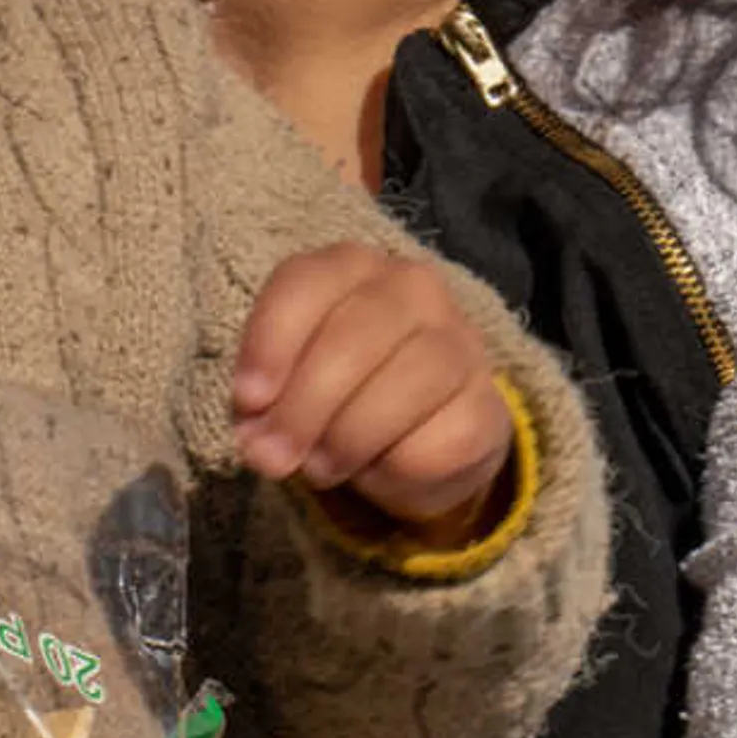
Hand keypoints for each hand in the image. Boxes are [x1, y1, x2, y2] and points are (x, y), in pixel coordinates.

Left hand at [229, 244, 516, 544]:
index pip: (306, 283)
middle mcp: (412, 287)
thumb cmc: (337, 394)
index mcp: (349, 267)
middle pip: (354, 336)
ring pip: (407, 381)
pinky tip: (378, 470)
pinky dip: (397, 467)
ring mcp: (460, 341)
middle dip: (304, 406)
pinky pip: (441, 438)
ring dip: (349, 437)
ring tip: (319, 468)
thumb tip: (259, 441)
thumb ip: (264, 403)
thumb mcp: (285, 384)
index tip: (249, 402)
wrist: (418, 436)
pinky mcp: (487, 405)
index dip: (271, 343)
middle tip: (272, 457)